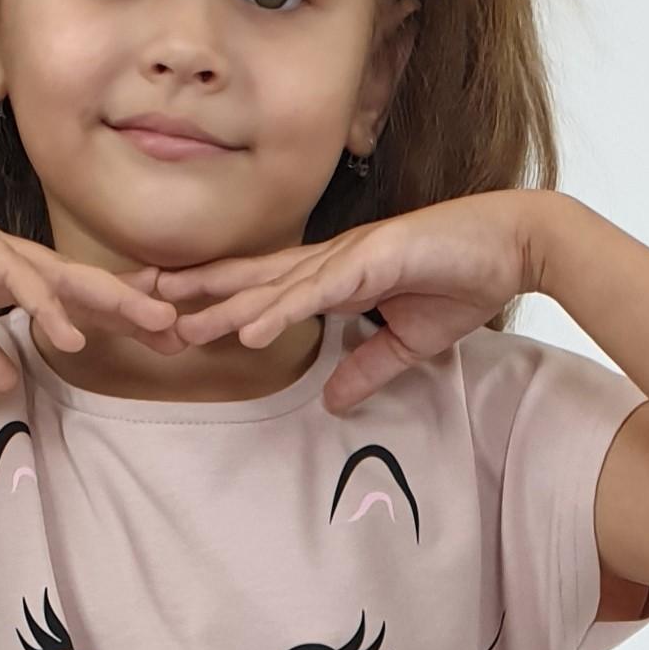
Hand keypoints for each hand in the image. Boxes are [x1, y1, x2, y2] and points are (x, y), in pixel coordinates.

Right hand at [0, 147, 179, 395]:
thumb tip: (8, 383)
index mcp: (5, 275)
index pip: (74, 299)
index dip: (117, 317)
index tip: (161, 339)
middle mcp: (11, 258)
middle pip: (87, 286)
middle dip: (137, 309)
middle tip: (187, 333)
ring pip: (67, 278)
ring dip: (113, 302)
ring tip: (157, 326)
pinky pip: (16, 279)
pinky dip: (47, 305)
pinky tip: (73, 332)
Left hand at [153, 192, 555, 415]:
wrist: (511, 246)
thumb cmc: (462, 281)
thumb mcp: (406, 342)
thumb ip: (367, 368)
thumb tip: (334, 402)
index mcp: (333, 275)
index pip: (261, 287)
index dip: (213, 297)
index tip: (167, 312)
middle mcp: (330, 261)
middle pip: (247, 280)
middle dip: (193, 294)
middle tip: (137, 308)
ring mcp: (348, 258)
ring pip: (272, 287)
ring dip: (222, 306)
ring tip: (176, 326)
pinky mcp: (374, 262)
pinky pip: (317, 291)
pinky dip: (280, 310)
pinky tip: (246, 329)